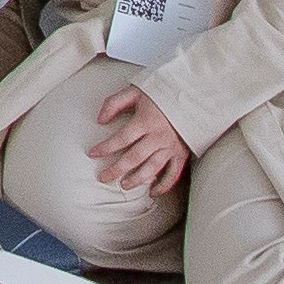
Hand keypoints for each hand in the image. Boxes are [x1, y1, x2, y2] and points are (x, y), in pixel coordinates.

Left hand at [85, 75, 192, 197]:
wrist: (190, 97)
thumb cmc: (160, 94)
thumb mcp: (134, 91)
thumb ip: (114, 103)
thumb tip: (99, 119)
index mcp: (146, 121)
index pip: (122, 138)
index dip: (106, 147)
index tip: (92, 153)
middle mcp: (158, 136)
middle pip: (134, 157)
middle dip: (117, 169)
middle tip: (103, 177)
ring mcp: (171, 147)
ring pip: (152, 168)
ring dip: (137, 179)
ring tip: (124, 185)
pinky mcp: (181, 154)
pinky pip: (173, 174)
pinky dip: (164, 185)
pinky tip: (152, 192)